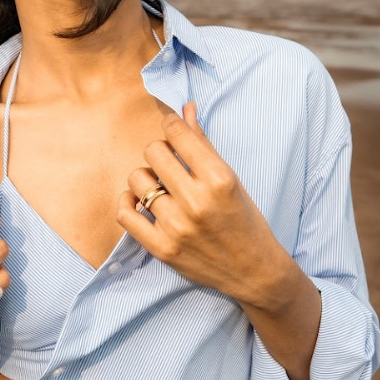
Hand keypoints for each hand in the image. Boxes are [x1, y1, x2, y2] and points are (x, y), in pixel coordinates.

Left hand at [117, 103, 290, 309]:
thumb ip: (203, 144)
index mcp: (219, 179)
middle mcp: (197, 201)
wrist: (253, 271)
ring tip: (160, 186)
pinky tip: (140, 200)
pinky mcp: (162, 248)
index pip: (178, 134)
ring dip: (146, 178)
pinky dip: (128, 202)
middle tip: (170, 164)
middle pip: (153, 152)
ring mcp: (177, 227)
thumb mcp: (231, 178)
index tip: (172, 130)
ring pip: (137, 180)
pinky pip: (125, 214)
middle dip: (160, 152)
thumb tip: (185, 108)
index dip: (171, 125)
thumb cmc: (245, 220)